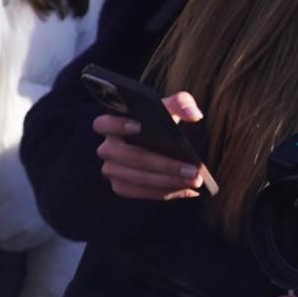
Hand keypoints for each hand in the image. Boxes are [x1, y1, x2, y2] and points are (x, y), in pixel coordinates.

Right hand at [94, 92, 209, 200]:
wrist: (160, 145)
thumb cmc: (160, 124)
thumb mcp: (169, 109)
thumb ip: (181, 103)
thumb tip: (194, 115)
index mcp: (112, 125)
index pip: (103, 124)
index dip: (117, 125)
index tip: (140, 126)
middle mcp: (107, 148)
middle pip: (129, 157)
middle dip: (163, 165)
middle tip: (192, 170)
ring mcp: (111, 169)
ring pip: (135, 178)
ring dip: (167, 182)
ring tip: (194, 181)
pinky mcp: (120, 186)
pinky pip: (139, 192)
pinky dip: (163, 193)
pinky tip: (186, 190)